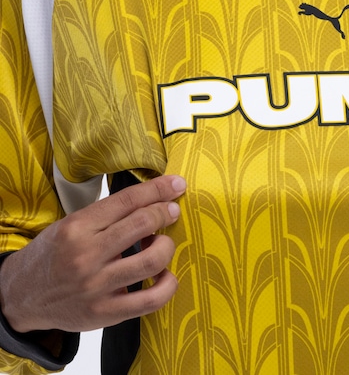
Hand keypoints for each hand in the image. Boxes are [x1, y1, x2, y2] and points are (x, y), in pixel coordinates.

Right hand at [0, 175, 185, 332]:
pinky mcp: (105, 314)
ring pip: (152, 260)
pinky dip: (168, 284)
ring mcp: (96, 287)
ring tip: (160, 242)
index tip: (177, 184)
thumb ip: (110, 214)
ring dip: (167, 245)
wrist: (20, 296)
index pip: (128, 200)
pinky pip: (151, 300)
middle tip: (171, 210)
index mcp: (77, 228)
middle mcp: (86, 256)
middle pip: (143, 224)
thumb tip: (155, 198)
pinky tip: (164, 274)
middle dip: (166, 212)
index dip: (159, 189)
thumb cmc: (53, 254)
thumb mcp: (72, 223)